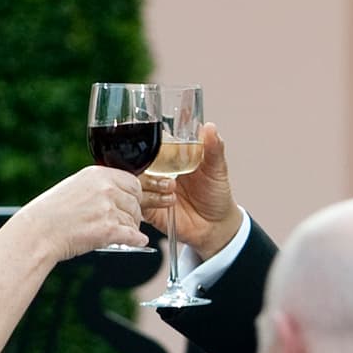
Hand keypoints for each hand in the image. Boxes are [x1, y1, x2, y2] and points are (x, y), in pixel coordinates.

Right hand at [14, 166, 146, 261]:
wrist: (37, 233)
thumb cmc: (50, 213)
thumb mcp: (75, 186)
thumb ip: (98, 186)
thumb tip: (120, 193)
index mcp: (97, 174)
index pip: (133, 182)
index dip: (133, 196)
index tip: (130, 204)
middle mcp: (105, 189)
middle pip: (136, 202)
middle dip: (133, 213)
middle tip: (125, 222)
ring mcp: (107, 209)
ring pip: (134, 220)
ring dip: (129, 228)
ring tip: (117, 233)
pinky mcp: (108, 230)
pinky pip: (133, 236)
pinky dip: (137, 240)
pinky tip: (137, 241)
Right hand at [141, 122, 242, 259]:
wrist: (215, 225)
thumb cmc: (215, 194)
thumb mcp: (217, 168)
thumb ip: (213, 148)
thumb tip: (210, 127)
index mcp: (172, 155)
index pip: (154, 142)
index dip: (155, 142)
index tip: (164, 148)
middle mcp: (158, 170)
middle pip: (139, 159)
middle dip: (150, 162)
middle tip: (168, 170)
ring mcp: (151, 188)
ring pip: (134, 178)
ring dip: (152, 182)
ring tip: (172, 187)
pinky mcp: (148, 207)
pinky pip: (138, 200)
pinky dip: (151, 199)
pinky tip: (169, 200)